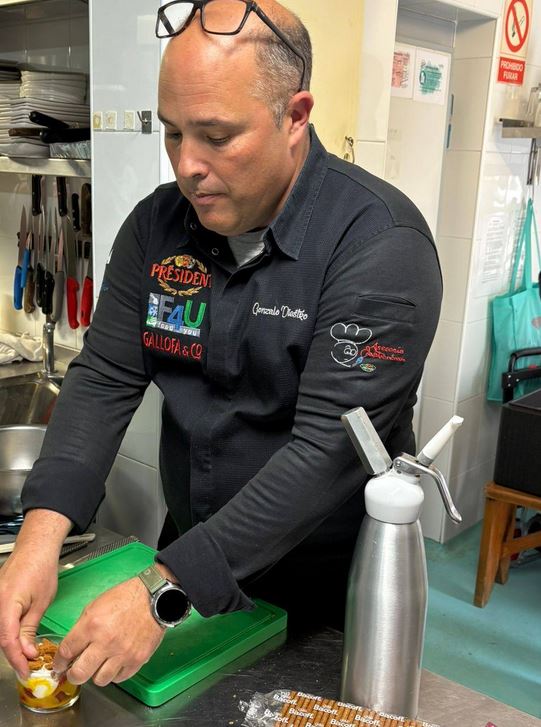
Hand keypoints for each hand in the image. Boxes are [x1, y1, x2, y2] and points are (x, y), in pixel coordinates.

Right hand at [0, 510, 70, 679]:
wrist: (35, 548)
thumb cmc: (41, 569)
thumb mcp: (41, 602)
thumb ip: (30, 629)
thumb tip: (27, 653)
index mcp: (6, 605)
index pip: (7, 641)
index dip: (16, 660)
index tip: (26, 671)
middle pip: (1, 638)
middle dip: (13, 656)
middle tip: (27, 668)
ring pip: (0, 632)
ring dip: (10, 646)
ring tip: (25, 658)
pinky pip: (0, 622)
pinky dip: (8, 634)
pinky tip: (18, 642)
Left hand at [53, 576, 164, 685]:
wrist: (154, 598)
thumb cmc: (125, 598)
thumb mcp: (96, 605)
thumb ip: (82, 627)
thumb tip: (72, 648)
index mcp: (92, 625)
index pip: (66, 652)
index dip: (59, 662)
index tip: (60, 665)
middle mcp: (105, 642)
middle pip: (79, 674)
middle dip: (73, 675)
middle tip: (76, 672)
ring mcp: (122, 653)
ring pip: (99, 680)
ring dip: (96, 674)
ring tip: (100, 664)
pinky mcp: (137, 659)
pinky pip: (119, 678)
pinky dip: (115, 673)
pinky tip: (115, 663)